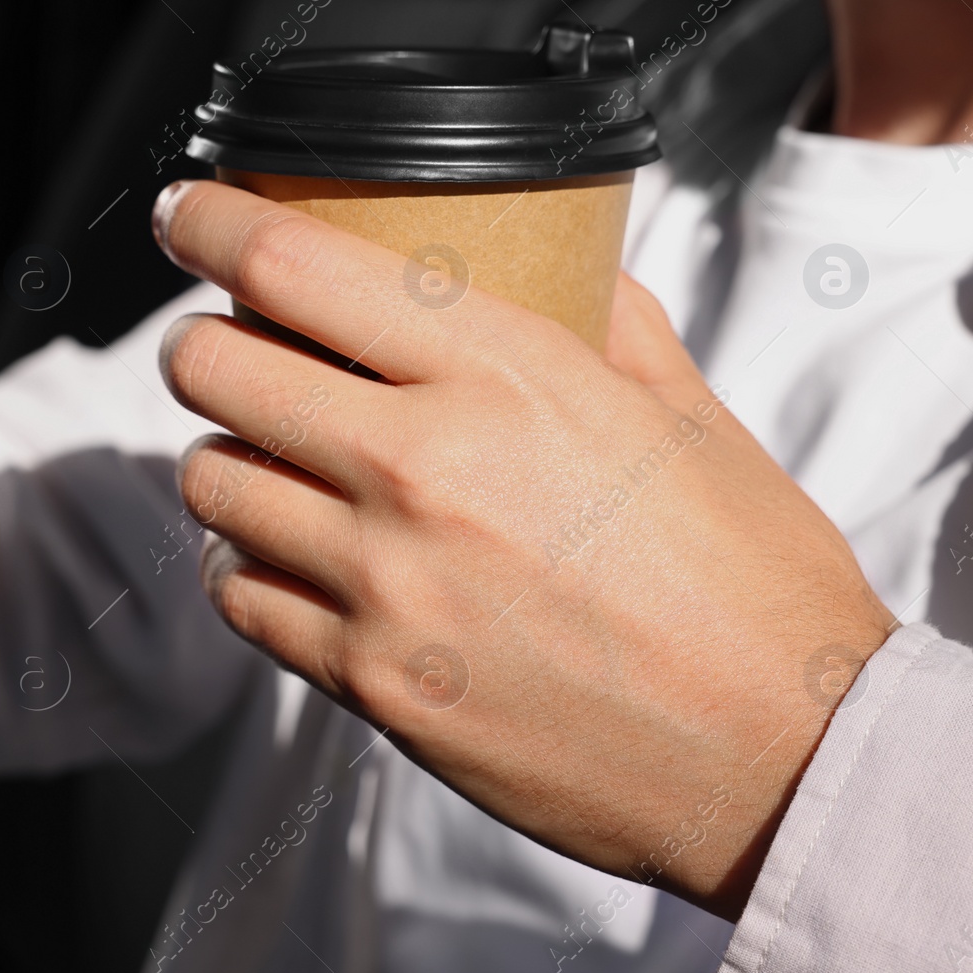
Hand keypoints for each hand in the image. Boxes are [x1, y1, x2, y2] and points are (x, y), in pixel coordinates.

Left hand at [151, 179, 895, 918]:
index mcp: (508, 377)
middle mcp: (426, 469)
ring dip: (224, 455)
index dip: (212, 224)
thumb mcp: (689, 414)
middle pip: (217, 369)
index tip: (190, 216)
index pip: (295, 264)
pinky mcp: (373, 683)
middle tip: (225, 345)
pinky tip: (287, 555)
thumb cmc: (750, 582)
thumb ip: (606, 323)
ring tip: (266, 458)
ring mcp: (387, 584)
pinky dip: (245, 564)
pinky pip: (242, 596)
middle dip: (202, 343)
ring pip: (212, 483)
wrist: (782, 756)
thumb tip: (562, 269)